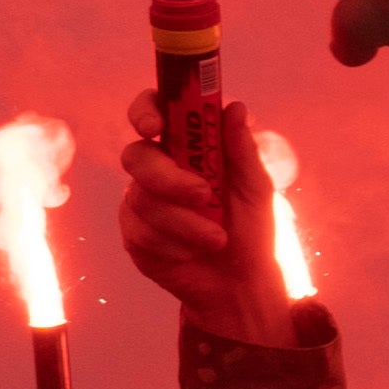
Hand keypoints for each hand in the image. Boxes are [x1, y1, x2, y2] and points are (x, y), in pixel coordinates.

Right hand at [116, 92, 294, 350]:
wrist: (240, 281)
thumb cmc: (249, 226)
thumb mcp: (255, 187)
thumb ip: (242, 149)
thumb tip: (234, 106)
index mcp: (186, 147)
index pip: (154, 112)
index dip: (146, 110)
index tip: (156, 125)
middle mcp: (157, 169)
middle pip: (137, 156)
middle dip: (169, 177)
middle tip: (204, 195)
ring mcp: (140, 201)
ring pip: (142, 199)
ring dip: (185, 221)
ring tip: (216, 238)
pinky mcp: (133, 233)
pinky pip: (141, 232)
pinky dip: (176, 243)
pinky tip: (196, 251)